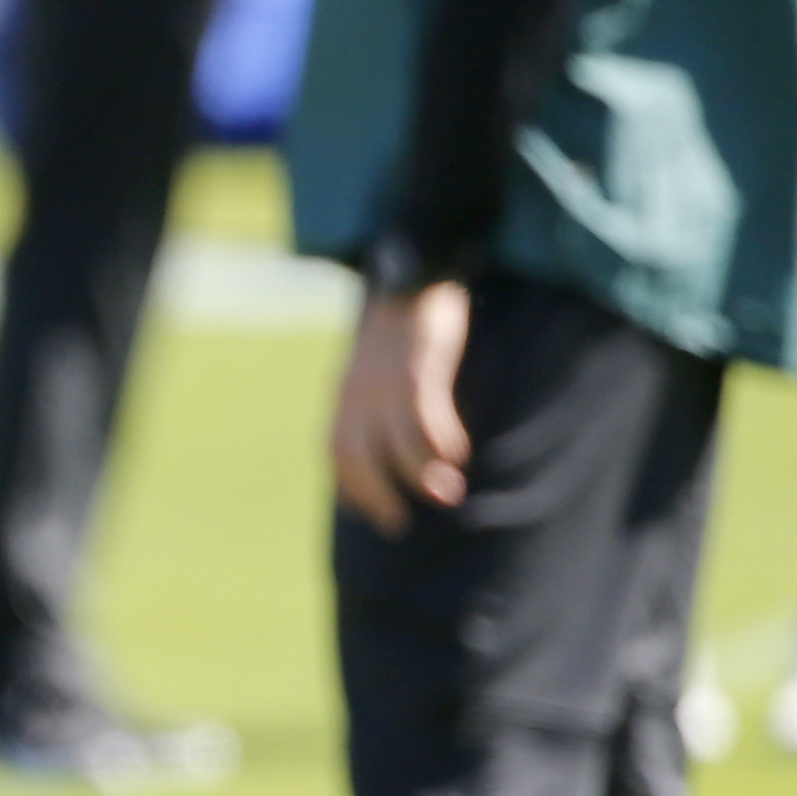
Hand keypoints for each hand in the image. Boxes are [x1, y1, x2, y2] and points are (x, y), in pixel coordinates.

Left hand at [332, 280, 473, 533]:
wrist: (414, 272)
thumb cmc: (402, 327)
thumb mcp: (378, 367)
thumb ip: (377, 403)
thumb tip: (391, 445)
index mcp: (346, 394)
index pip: (337, 452)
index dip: (351, 486)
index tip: (369, 512)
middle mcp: (358, 393)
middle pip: (357, 457)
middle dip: (377, 495)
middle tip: (400, 523)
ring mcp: (386, 381)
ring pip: (396, 442)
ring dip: (420, 475)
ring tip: (448, 496)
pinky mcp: (418, 368)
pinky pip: (426, 414)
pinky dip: (442, 438)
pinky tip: (459, 454)